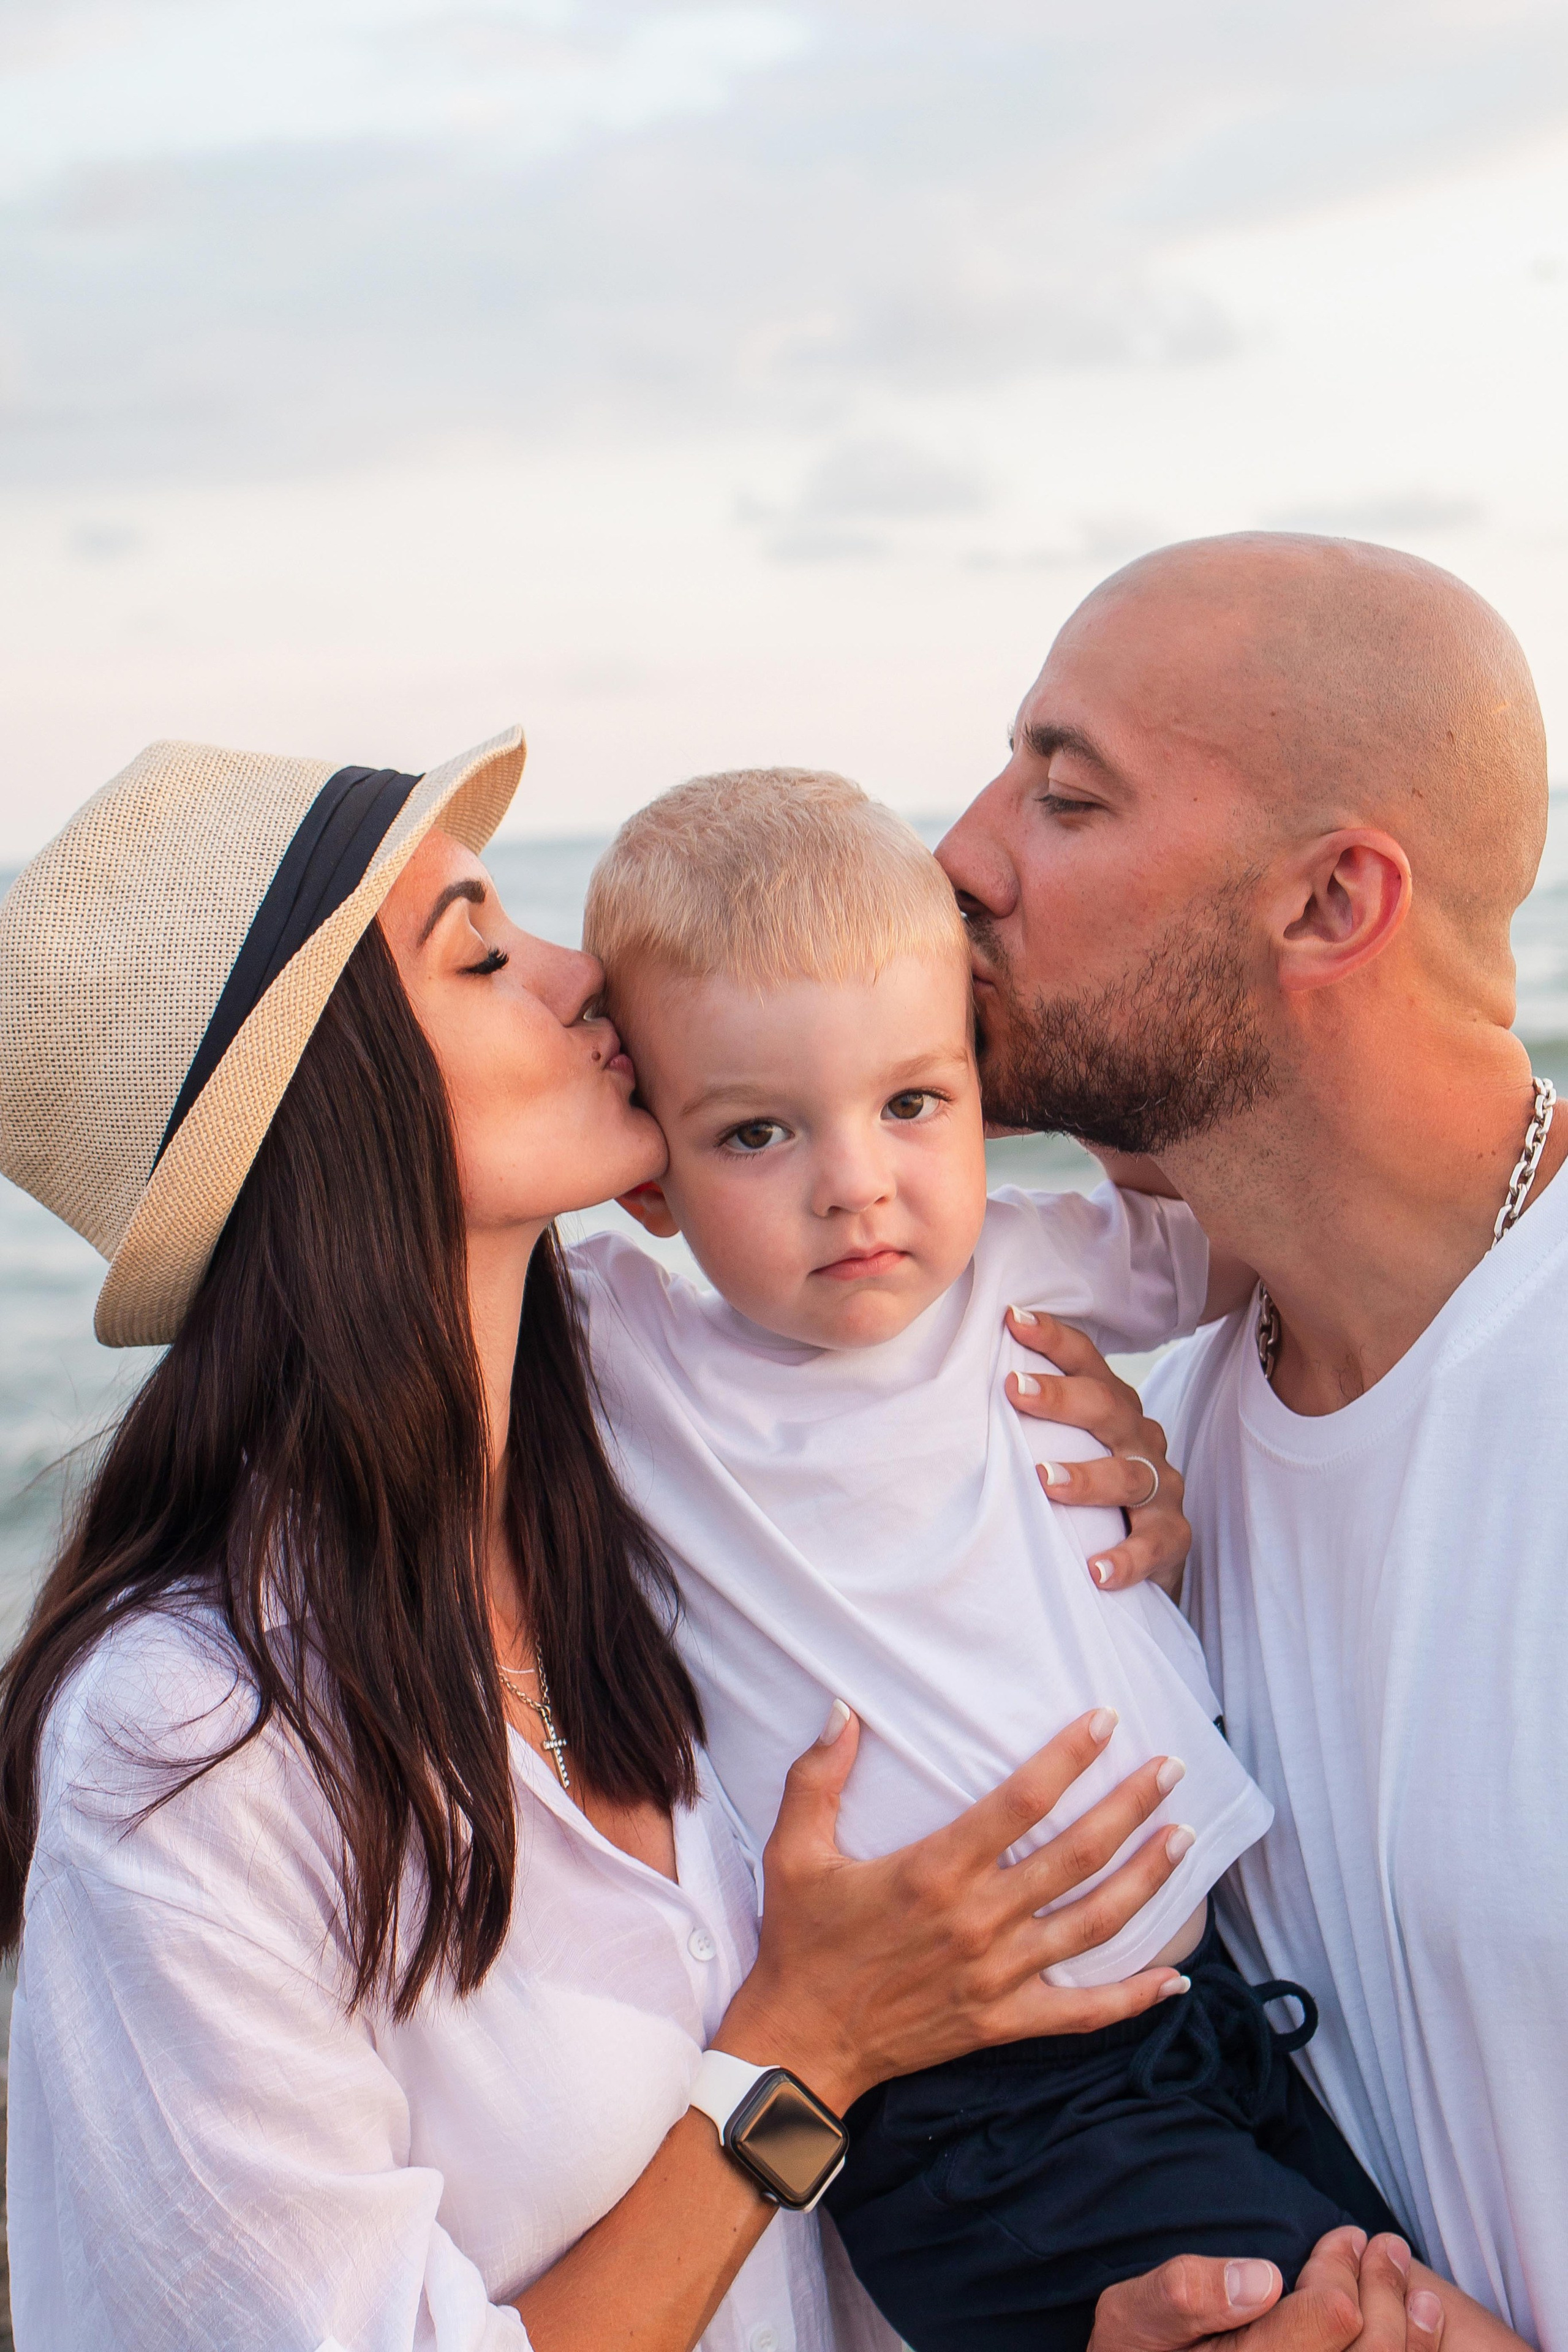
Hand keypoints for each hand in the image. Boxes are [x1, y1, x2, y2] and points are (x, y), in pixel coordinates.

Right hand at [717, 1703, 1190, 2111]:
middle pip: (1075, 1855)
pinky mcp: (1003, 2023)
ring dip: (1147, 1881)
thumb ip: (818, 1777)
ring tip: (1186, 1839)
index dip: (1068, 1757)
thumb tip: (841, 1709)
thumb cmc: (801, 1941)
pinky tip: (1176, 1976)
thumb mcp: (794, 1851)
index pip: (1020, 1802)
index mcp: (934, 1871)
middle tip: (1171, 1768)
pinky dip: (1134, 1997)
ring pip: (1093, 1924)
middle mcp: (978, 1920)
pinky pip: (1083, 2013)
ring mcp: (998, 1976)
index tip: (1106, 1720)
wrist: (802, 2043)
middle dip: (1130, 1807)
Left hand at [1005, 1308, 1189, 1595]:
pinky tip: (1096, 1570)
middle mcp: (1139, 1439)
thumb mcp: (1066, 1447)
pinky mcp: (1172, 1535)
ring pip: (1130, 1475)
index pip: (1087, 1363)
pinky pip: (1155, 1544)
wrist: (1150, 1553)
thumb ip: (1029, 1424)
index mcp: (1112, 1409)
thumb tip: (952, 1398)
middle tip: (1013, 1391)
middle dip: (1061, 1398)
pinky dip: (1127, 1556)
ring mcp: (1160, 1487)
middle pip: (1107, 1408)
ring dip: (1088, 1478)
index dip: (1054, 1339)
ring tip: (1045, 1481)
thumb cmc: (1091, 1491)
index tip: (1012, 1320)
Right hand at [1088, 2229, 1442, 2351]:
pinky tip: (1421, 2319)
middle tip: (1383, 2243)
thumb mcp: (1136, 2312)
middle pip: (1370, 2351)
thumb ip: (1187, 2292)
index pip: (1329, 2319)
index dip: (1340, 2271)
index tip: (1342, 2236)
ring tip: (1408, 2278)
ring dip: (1411, 2325)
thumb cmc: (1137, 2349)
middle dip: (1383, 2289)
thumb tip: (1262, 2277)